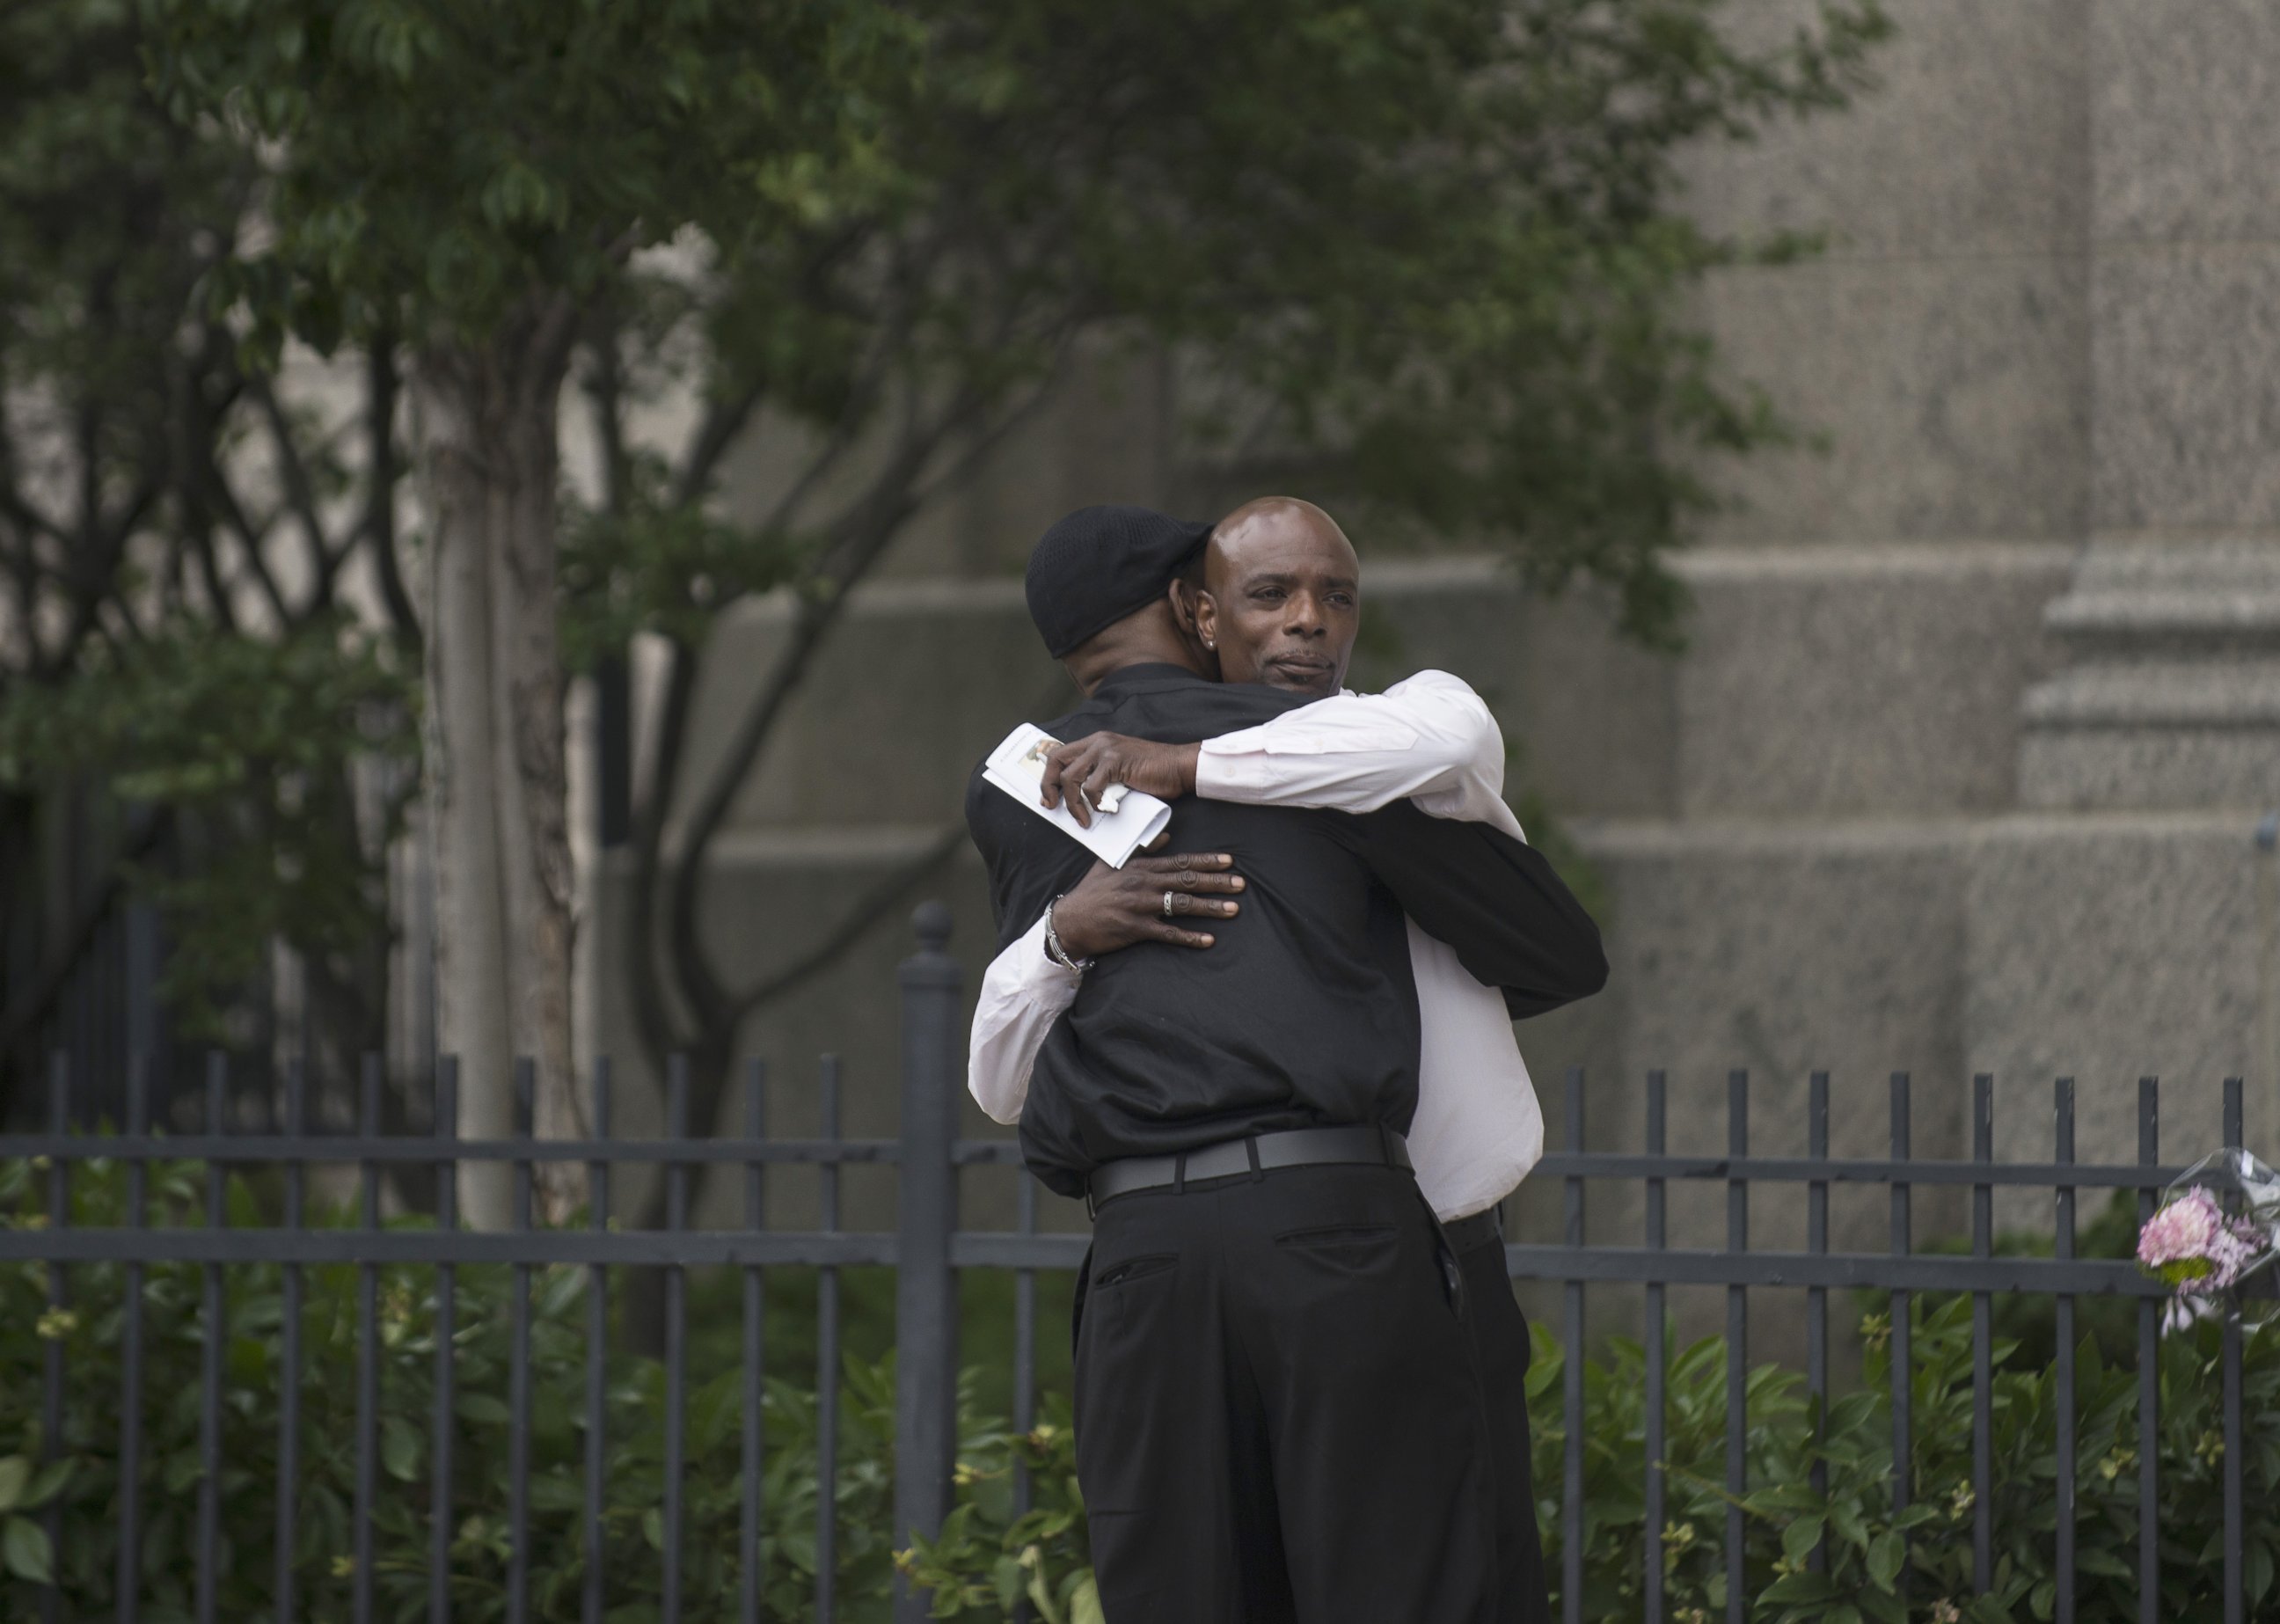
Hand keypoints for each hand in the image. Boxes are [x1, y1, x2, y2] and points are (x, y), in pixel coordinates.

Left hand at [1039, 733, 1199, 826]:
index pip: (1061, 754)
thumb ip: (1099, 775)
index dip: (1049, 776)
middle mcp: (1097, 741)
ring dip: (1073, 803)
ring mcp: (1105, 749)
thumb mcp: (1118, 770)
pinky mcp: (1115, 761)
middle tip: (1052, 806)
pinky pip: (1091, 786)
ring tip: (1084, 819)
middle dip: (1049, 785)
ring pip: (1071, 777)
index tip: (1048, 797)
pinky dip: (1095, 803)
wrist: (1179, 767)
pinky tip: (1107, 809)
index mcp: (1096, 742)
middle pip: (1057, 760)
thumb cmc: (1153, 773)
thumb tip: (1077, 799)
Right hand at [1051, 852, 1244, 958]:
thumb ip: (1142, 849)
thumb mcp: (1113, 863)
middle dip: (1217, 882)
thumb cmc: (1093, 891)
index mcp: (1141, 867)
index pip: (1180, 862)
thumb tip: (1166, 835)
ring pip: (1182, 904)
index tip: (1229, 861)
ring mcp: (1140, 906)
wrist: (1070, 920)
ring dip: (1210, 907)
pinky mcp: (1136, 928)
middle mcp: (1144, 884)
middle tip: (1241, 884)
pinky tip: (1208, 940)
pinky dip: (1189, 937)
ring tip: (1234, 909)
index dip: (1206, 861)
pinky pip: (1168, 933)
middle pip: (1187, 880)